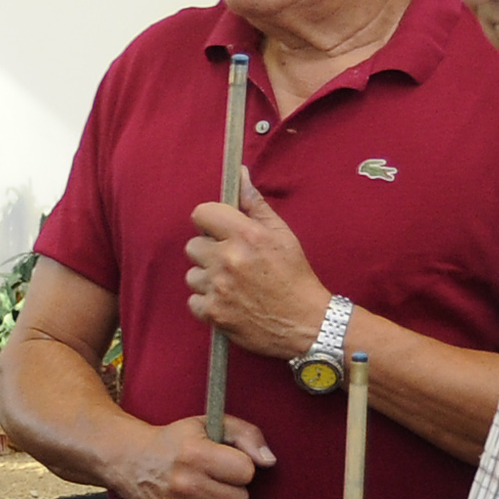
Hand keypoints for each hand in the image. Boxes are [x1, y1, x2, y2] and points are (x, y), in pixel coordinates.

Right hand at [118, 415, 270, 498]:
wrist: (131, 461)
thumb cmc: (176, 442)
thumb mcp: (209, 425)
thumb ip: (246, 434)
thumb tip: (270, 462)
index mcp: (195, 454)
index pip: (246, 471)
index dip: (240, 466)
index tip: (224, 462)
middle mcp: (185, 485)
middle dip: (234, 488)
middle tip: (215, 479)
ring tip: (210, 496)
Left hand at [187, 180, 332, 358]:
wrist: (306, 323)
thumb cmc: (295, 276)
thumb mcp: (282, 234)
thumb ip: (255, 204)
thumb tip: (240, 175)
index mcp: (246, 235)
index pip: (201, 213)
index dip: (209, 221)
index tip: (219, 231)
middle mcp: (228, 259)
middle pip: (193, 245)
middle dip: (209, 251)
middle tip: (231, 262)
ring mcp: (218, 288)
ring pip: (192, 275)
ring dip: (207, 279)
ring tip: (232, 285)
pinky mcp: (214, 313)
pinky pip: (193, 301)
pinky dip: (207, 302)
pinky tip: (229, 302)